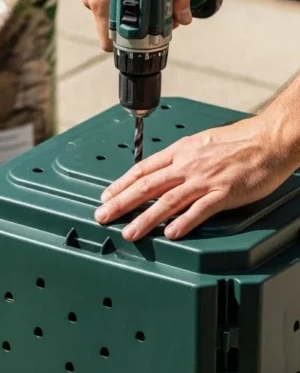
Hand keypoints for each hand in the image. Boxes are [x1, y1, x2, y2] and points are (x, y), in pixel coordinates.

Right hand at [82, 0, 191, 50]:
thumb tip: (183, 17)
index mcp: (102, 2)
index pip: (110, 43)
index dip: (128, 46)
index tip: (142, 41)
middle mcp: (92, 0)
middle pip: (112, 31)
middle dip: (130, 29)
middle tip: (149, 19)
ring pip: (108, 15)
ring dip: (125, 12)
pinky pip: (104, 0)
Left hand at [94, 115, 299, 239]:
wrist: (271, 139)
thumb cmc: (242, 142)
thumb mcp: (203, 144)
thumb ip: (183, 159)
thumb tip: (165, 172)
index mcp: (182, 152)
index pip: (143, 169)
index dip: (121, 184)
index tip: (106, 196)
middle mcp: (189, 165)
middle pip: (147, 185)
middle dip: (121, 203)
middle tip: (102, 216)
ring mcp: (205, 180)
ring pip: (168, 200)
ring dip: (145, 218)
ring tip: (130, 233)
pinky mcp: (224, 193)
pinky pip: (200, 210)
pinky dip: (184, 222)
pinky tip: (171, 233)